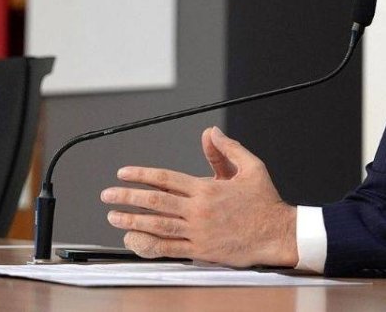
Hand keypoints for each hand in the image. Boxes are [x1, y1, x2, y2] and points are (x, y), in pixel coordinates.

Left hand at [100, 126, 297, 267]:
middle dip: (127, 196)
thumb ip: (227, 149)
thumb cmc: (265, 201)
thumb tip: (210, 132)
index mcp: (207, 188)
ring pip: (157, 225)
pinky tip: (135, 239)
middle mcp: (199, 209)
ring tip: (113, 216)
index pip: (166, 178)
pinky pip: (170, 248)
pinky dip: (150, 244)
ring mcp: (198, 232)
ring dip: (132, 220)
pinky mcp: (201, 251)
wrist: (278, 234)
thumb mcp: (250, 167)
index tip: (124, 173)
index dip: (141, 174)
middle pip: (155, 201)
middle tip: (107, 195)